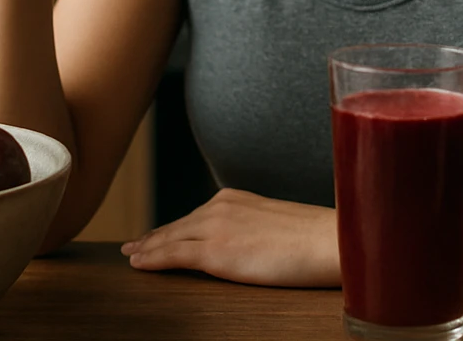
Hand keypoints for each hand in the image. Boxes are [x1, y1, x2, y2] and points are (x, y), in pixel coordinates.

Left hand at [120, 188, 340, 288]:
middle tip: (132, 246)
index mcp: (235, 198)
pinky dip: (152, 259)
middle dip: (153, 237)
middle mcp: (220, 206)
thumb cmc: (315, 238)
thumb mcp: (276, 223)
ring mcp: (215, 227)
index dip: (172, 227)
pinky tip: (138, 263)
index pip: (194, 216)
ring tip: (131, 256)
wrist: (331, 241)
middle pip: (177, 226)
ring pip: (170, 240)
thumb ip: (253, 227)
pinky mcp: (216, 252)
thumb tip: (248, 242)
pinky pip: (174, 256)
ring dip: (147, 248)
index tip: (155, 234)